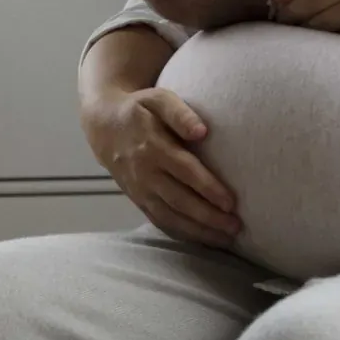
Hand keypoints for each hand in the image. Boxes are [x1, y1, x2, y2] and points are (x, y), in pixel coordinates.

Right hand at [81, 85, 240, 246]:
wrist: (103, 126)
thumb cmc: (140, 110)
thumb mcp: (157, 99)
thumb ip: (180, 113)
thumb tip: (202, 132)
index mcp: (153, 147)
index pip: (184, 171)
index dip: (208, 188)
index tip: (231, 202)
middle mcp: (145, 173)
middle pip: (180, 200)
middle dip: (208, 217)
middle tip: (236, 227)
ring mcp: (140, 191)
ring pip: (170, 218)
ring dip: (198, 231)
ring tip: (226, 240)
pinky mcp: (138, 200)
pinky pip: (160, 222)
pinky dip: (181, 233)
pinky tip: (203, 239)